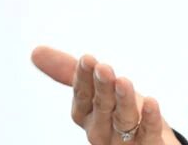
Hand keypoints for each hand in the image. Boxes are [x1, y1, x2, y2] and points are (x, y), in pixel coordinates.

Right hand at [31, 45, 181, 144]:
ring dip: (123, 102)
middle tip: (104, 67)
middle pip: (102, 108)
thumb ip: (70, 72)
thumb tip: (35, 51)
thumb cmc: (121, 112)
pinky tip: (152, 103)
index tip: (88, 58)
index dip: (83, 79)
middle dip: (102, 88)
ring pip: (122, 121)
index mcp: (89, 115)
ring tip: (124, 81)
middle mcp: (103, 130)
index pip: (82, 97)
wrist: (151, 141)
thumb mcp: (98, 88)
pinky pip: (148, 134)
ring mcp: (125, 142)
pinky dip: (150, 119)